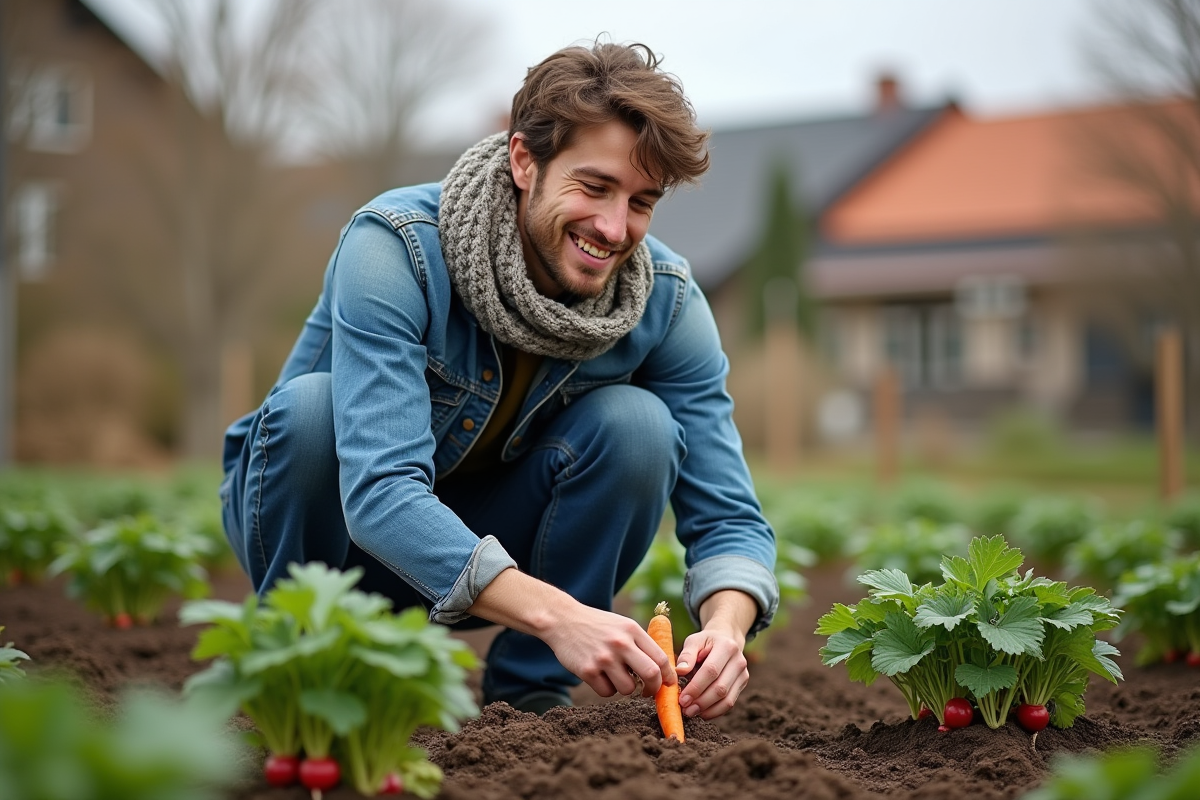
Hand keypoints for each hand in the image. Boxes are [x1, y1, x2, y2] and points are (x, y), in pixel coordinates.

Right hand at [541, 603, 673, 697]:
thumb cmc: (597, 625)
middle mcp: (620, 643)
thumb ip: (641, 644)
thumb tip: (663, 671)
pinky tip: (599, 675)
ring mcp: (604, 658)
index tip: (668, 684)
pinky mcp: (587, 670)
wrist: (563, 619)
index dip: (668, 676)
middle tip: (648, 691)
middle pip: (651, 675)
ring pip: (628, 688)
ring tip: (614, 675)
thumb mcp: (622, 625)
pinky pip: (607, 692)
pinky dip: (606, 688)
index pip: (661, 658)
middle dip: (653, 688)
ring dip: (625, 687)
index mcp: (632, 630)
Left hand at [674, 589, 757, 719]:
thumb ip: (687, 654)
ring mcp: (743, 674)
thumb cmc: (705, 642)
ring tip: (691, 712)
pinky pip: (730, 703)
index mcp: (727, 646)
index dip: (696, 687)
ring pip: (727, 699)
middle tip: (685, 709)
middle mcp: (739, 661)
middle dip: (701, 702)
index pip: (711, 670)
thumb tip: (680, 670)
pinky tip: (701, 712)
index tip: (682, 699)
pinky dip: (715, 711)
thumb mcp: (694, 641)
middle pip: (720, 688)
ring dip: (707, 710)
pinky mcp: (742, 684)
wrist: (725, 639)